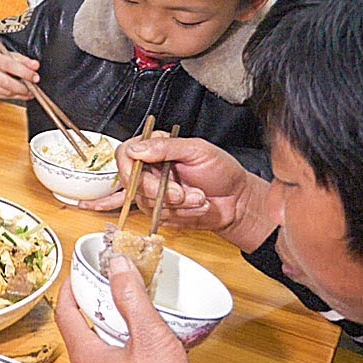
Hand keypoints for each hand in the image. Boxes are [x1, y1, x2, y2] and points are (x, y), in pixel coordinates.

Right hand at [0, 50, 38, 99]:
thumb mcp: (8, 55)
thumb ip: (22, 60)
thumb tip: (35, 66)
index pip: (10, 66)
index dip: (24, 72)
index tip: (35, 77)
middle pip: (7, 83)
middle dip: (23, 87)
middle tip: (33, 87)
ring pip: (6, 92)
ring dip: (21, 93)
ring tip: (30, 91)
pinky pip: (3, 97)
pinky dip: (15, 96)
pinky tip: (22, 94)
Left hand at [56, 257, 223, 362]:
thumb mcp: (149, 336)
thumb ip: (131, 298)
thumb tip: (116, 266)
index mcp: (85, 356)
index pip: (64, 314)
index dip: (68, 288)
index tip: (76, 270)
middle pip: (78, 329)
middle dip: (89, 303)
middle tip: (104, 282)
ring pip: (96, 346)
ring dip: (107, 323)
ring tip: (126, 304)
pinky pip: (111, 360)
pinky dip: (120, 341)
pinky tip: (143, 338)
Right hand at [86, 134, 274, 250]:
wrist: (236, 201)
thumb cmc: (221, 172)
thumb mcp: (197, 150)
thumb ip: (166, 147)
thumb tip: (136, 148)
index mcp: (156, 148)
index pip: (125, 154)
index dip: (128, 167)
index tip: (141, 174)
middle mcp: (150, 170)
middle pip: (132, 182)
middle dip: (159, 191)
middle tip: (181, 193)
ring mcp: (152, 192)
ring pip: (145, 201)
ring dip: (176, 204)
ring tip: (198, 197)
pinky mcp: (158, 211)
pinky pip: (156, 216)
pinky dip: (179, 213)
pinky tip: (193, 206)